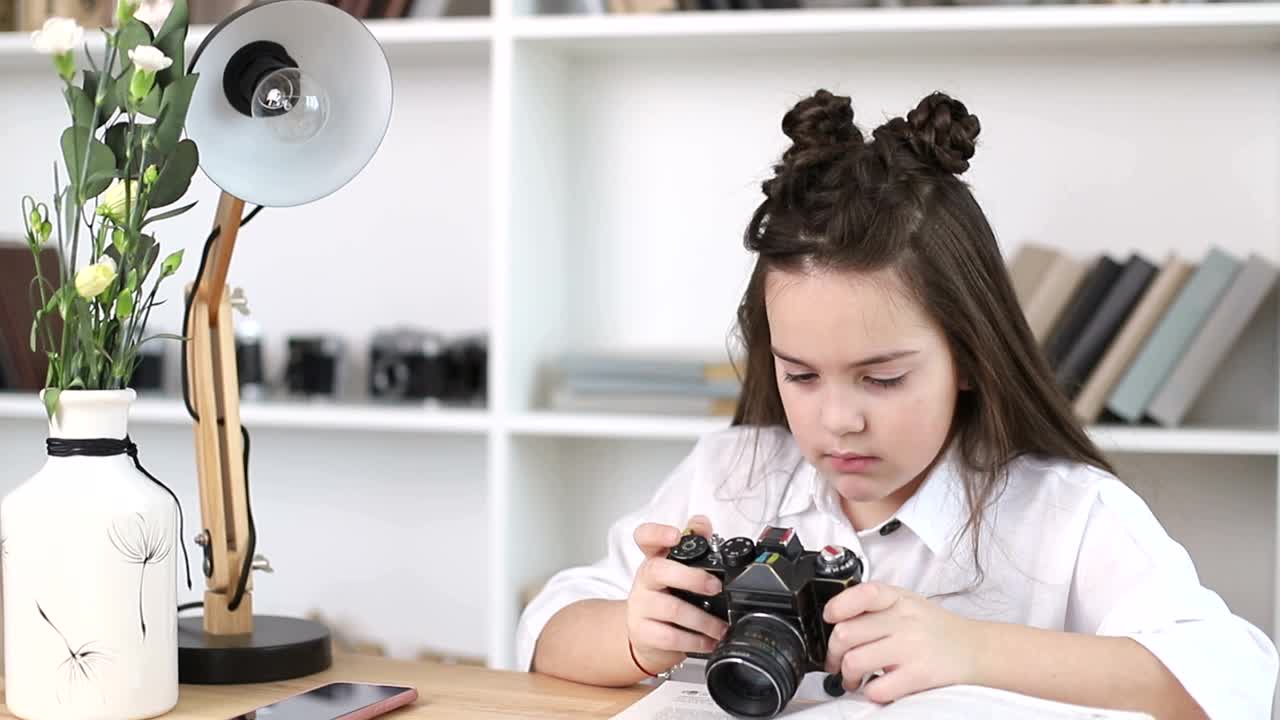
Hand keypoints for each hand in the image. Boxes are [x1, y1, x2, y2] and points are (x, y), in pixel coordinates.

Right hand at [625, 515, 729, 675]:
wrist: (647, 637)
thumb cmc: (667, 598)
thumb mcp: (679, 570)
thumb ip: (694, 543)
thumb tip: (702, 523)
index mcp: (654, 559)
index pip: (645, 537)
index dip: (658, 533)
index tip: (676, 535)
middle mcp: (645, 580)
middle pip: (658, 570)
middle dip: (692, 578)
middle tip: (716, 587)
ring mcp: (641, 606)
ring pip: (671, 609)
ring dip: (703, 620)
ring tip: (721, 626)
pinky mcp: (643, 632)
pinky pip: (671, 638)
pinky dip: (695, 641)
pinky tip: (708, 642)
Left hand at [823, 581, 985, 703]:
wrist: (977, 650)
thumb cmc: (936, 629)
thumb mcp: (907, 603)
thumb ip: (876, 606)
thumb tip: (836, 619)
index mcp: (898, 599)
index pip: (861, 594)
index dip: (837, 606)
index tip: (829, 619)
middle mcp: (903, 620)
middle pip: (846, 633)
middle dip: (832, 652)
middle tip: (835, 661)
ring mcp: (910, 648)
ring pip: (855, 661)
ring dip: (846, 676)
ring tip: (853, 678)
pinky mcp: (918, 675)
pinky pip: (877, 688)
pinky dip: (869, 692)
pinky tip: (876, 687)